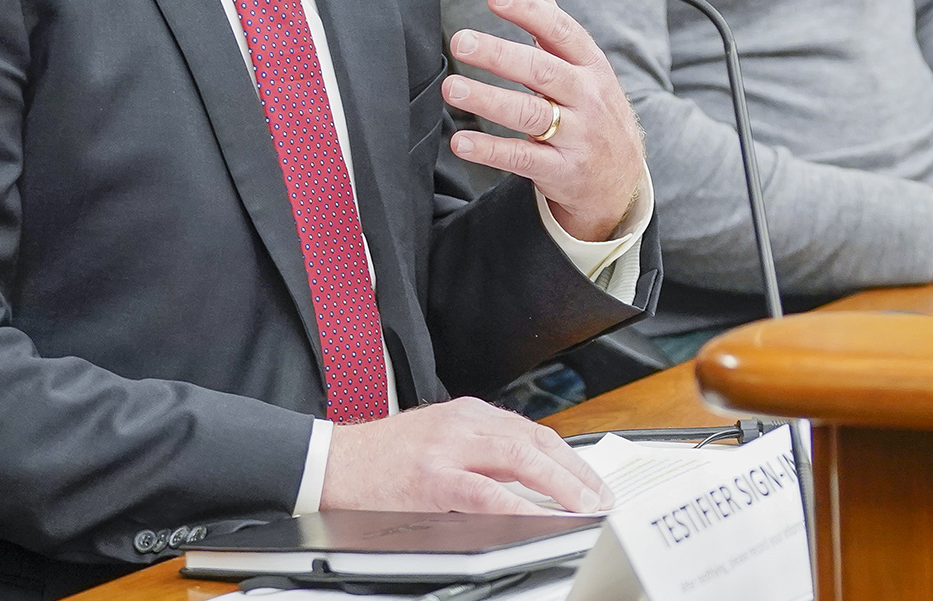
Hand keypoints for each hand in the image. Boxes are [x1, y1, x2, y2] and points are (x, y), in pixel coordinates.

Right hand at [321, 398, 612, 514]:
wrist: (332, 464)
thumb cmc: (382, 459)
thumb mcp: (439, 441)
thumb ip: (481, 454)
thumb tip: (530, 483)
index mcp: (468, 414)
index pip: (532, 432)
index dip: (570, 459)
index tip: (592, 483)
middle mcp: (462, 423)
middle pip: (534, 442)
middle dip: (575, 473)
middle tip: (600, 500)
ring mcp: (448, 448)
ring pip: (518, 459)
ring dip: (559, 486)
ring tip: (583, 509)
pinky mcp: (432, 478)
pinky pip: (485, 492)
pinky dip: (517, 505)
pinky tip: (538, 518)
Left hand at [443, 0, 646, 242]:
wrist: (622, 179)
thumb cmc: (591, 107)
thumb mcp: (579, 60)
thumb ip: (544, 12)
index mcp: (589, 64)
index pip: (560, 30)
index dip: (529, 11)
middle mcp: (586, 96)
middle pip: (542, 70)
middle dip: (500, 54)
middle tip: (460, 41)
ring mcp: (576, 135)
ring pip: (530, 114)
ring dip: (488, 100)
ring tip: (452, 88)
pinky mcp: (561, 171)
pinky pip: (523, 158)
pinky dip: (490, 150)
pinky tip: (460, 141)